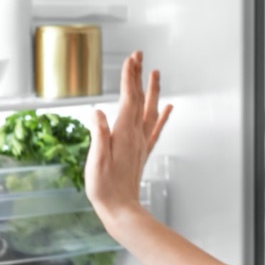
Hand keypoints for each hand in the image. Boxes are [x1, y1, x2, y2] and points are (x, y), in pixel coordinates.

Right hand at [85, 51, 172, 224]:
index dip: (129, 77)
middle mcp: (136, 134)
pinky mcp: (143, 151)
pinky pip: (156, 128)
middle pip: (140, 98)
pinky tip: (169, 107)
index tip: (131, 59)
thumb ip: (98, 135)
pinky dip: (163, 115)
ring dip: (152, 89)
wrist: (121, 209)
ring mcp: (141, 142)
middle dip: (138, 75)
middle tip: (139, 55)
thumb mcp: (95, 161)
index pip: (128, 98)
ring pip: (151, 109)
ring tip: (155, 72)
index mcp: (124, 133)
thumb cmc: (104, 188)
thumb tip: (98, 112)